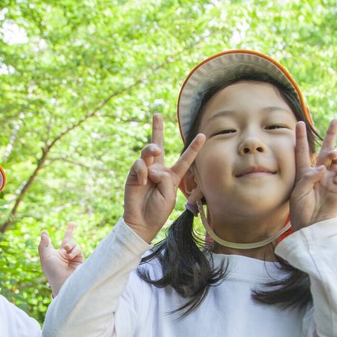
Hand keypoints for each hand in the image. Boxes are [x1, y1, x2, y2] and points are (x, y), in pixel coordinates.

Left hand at [38, 222, 83, 295]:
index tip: (45, 232)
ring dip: (69, 245)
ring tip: (66, 251)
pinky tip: (70, 257)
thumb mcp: (45, 258)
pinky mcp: (79, 259)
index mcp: (51, 254)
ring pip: (72, 243)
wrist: (65, 282)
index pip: (50, 243)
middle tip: (72, 223)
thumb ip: (44, 244)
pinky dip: (74, 250)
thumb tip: (44, 232)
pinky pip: (77, 249)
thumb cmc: (53, 271)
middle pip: (67, 240)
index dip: (47, 238)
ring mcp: (71, 257)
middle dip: (70, 231)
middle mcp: (61, 255)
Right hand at [123, 114, 204, 243]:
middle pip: (158, 145)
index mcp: (172, 176)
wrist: (142, 222)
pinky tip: (144, 181)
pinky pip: (140, 165)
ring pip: (148, 151)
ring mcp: (145, 171)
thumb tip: (151, 167)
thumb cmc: (158, 211)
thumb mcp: (170, 194)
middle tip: (157, 115)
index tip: (203, 135)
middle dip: (157, 129)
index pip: (184, 160)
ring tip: (153, 153)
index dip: (193, 148)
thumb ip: (164, 178)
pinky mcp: (134, 175)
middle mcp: (158, 170)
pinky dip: (143, 171)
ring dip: (151, 149)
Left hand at [289, 119, 336, 229]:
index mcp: (304, 172)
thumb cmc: (301, 211)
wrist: (312, 226)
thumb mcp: (298, 193)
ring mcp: (331, 178)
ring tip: (333, 153)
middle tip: (336, 120)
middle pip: (326, 149)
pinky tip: (335, 178)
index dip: (301, 137)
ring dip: (336, 151)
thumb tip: (323, 168)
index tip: (299, 123)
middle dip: (331, 134)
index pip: (303, 151)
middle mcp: (319, 172)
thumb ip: (308, 178)